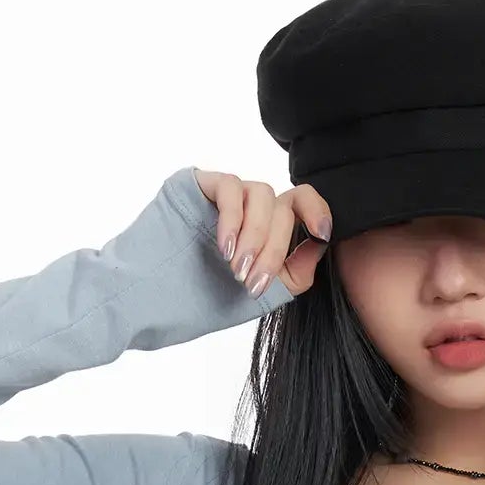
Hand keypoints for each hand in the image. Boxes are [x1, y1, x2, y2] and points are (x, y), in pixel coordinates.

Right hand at [192, 169, 331, 298]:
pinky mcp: (202, 184)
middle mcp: (253, 206)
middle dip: (272, 249)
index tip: (322, 233)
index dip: (317, 210)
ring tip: (236, 268)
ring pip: (261, 194)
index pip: (302, 201)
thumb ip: (297, 271)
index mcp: (271, 227)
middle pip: (282, 208)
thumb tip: (320, 243)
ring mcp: (229, 194)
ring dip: (254, 235)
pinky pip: (230, 187)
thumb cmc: (211, 297)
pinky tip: (225, 248)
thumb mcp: (266, 292)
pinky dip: (232, 219)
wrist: (162, 300)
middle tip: (252, 281)